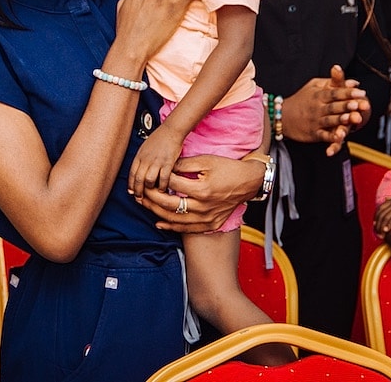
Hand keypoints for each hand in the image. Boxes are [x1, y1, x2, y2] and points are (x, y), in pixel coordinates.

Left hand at [128, 126, 184, 197]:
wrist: (171, 130)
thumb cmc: (159, 138)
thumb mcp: (144, 148)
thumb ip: (141, 159)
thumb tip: (139, 171)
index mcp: (139, 156)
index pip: (131, 174)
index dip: (131, 185)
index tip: (131, 192)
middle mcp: (146, 160)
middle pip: (138, 180)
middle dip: (138, 191)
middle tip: (140, 198)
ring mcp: (156, 162)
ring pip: (149, 181)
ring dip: (151, 190)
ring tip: (153, 193)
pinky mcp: (167, 163)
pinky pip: (163, 179)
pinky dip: (163, 186)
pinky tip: (164, 189)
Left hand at [137, 154, 261, 231]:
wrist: (249, 182)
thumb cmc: (228, 168)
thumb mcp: (207, 161)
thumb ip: (185, 164)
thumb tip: (166, 166)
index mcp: (202, 189)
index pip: (172, 184)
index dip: (159, 178)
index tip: (150, 175)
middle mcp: (203, 207)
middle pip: (169, 204)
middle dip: (152, 198)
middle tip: (140, 192)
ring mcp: (207, 218)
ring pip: (175, 219)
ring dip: (157, 212)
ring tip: (145, 205)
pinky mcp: (210, 224)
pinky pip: (187, 229)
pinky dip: (171, 227)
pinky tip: (159, 222)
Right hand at [280, 65, 368, 154]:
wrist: (282, 116)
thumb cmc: (301, 99)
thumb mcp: (314, 85)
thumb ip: (332, 82)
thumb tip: (353, 82)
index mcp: (318, 95)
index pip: (334, 93)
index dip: (347, 92)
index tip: (360, 91)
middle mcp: (317, 108)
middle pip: (334, 106)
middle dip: (347, 105)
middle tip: (358, 104)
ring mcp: (315, 121)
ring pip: (330, 120)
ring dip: (342, 119)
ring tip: (352, 118)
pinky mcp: (314, 133)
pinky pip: (324, 136)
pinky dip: (331, 138)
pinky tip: (339, 138)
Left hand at [374, 187, 390, 236]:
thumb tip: (387, 198)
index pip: (380, 208)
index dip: (376, 217)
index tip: (375, 224)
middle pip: (380, 213)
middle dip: (377, 224)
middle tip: (377, 233)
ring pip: (385, 217)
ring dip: (381, 227)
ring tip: (381, 235)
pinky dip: (388, 225)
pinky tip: (386, 231)